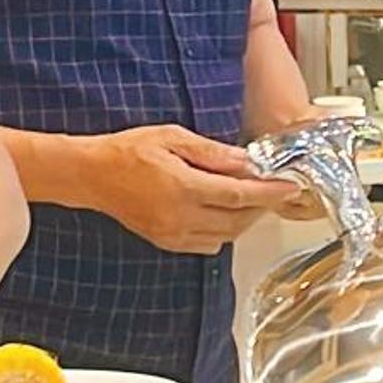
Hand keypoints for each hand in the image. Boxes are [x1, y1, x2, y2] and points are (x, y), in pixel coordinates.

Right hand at [78, 125, 308, 253]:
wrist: (91, 175)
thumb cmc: (128, 151)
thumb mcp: (173, 137)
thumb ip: (213, 153)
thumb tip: (246, 161)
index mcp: (184, 188)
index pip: (241, 196)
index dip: (270, 193)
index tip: (290, 187)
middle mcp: (180, 217)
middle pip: (238, 220)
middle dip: (262, 207)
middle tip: (274, 189)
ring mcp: (173, 234)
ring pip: (225, 236)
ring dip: (244, 220)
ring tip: (250, 198)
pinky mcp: (166, 242)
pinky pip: (206, 244)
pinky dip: (223, 231)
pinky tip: (224, 212)